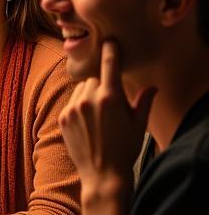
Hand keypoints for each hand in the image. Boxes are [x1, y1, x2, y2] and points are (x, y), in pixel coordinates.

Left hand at [58, 41, 154, 198]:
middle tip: (110, 105)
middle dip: (102, 86)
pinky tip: (88, 124)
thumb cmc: (125, 148)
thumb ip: (143, 102)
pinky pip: (72, 102)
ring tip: (99, 118)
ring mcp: (73, 108)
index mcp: (110, 97)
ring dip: (89, 95)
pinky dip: (79, 107)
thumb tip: (151, 88)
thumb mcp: (139, 124)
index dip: (110, 50)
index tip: (110, 40)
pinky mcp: (63, 117)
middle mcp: (89, 99)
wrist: (102, 174)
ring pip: (81, 89)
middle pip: (94, 79)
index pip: (109, 64)